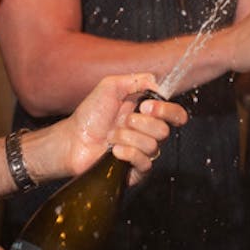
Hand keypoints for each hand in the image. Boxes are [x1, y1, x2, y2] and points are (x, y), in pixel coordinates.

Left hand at [59, 73, 187, 184]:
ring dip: (128, 137)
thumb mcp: (111, 86)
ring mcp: (142, 151)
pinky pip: (144, 162)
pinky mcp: (135, 169)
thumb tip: (158, 86)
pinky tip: (114, 150)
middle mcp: (148, 132)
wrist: (74, 139)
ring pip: (152, 146)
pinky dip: (128, 153)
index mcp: (147, 113)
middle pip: (165, 130)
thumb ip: (137, 79)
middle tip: (125, 120)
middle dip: (142, 123)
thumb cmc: (90, 114)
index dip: (168, 110)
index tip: (146, 106)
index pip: (175, 114)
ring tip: (112, 136)